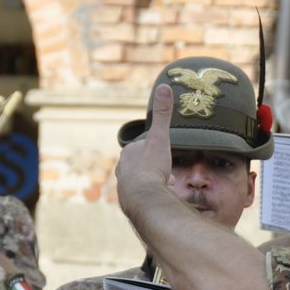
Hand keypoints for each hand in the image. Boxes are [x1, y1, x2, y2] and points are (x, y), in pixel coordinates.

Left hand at [114, 84, 175, 214]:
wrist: (144, 199)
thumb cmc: (151, 168)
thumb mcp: (160, 137)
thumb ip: (163, 114)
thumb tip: (164, 86)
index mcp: (128, 154)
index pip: (141, 149)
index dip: (154, 151)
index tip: (163, 155)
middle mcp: (122, 170)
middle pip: (140, 166)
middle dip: (154, 168)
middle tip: (166, 172)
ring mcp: (124, 187)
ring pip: (141, 182)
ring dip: (153, 183)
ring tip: (165, 186)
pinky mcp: (128, 203)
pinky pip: (143, 197)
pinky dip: (152, 196)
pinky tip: (161, 198)